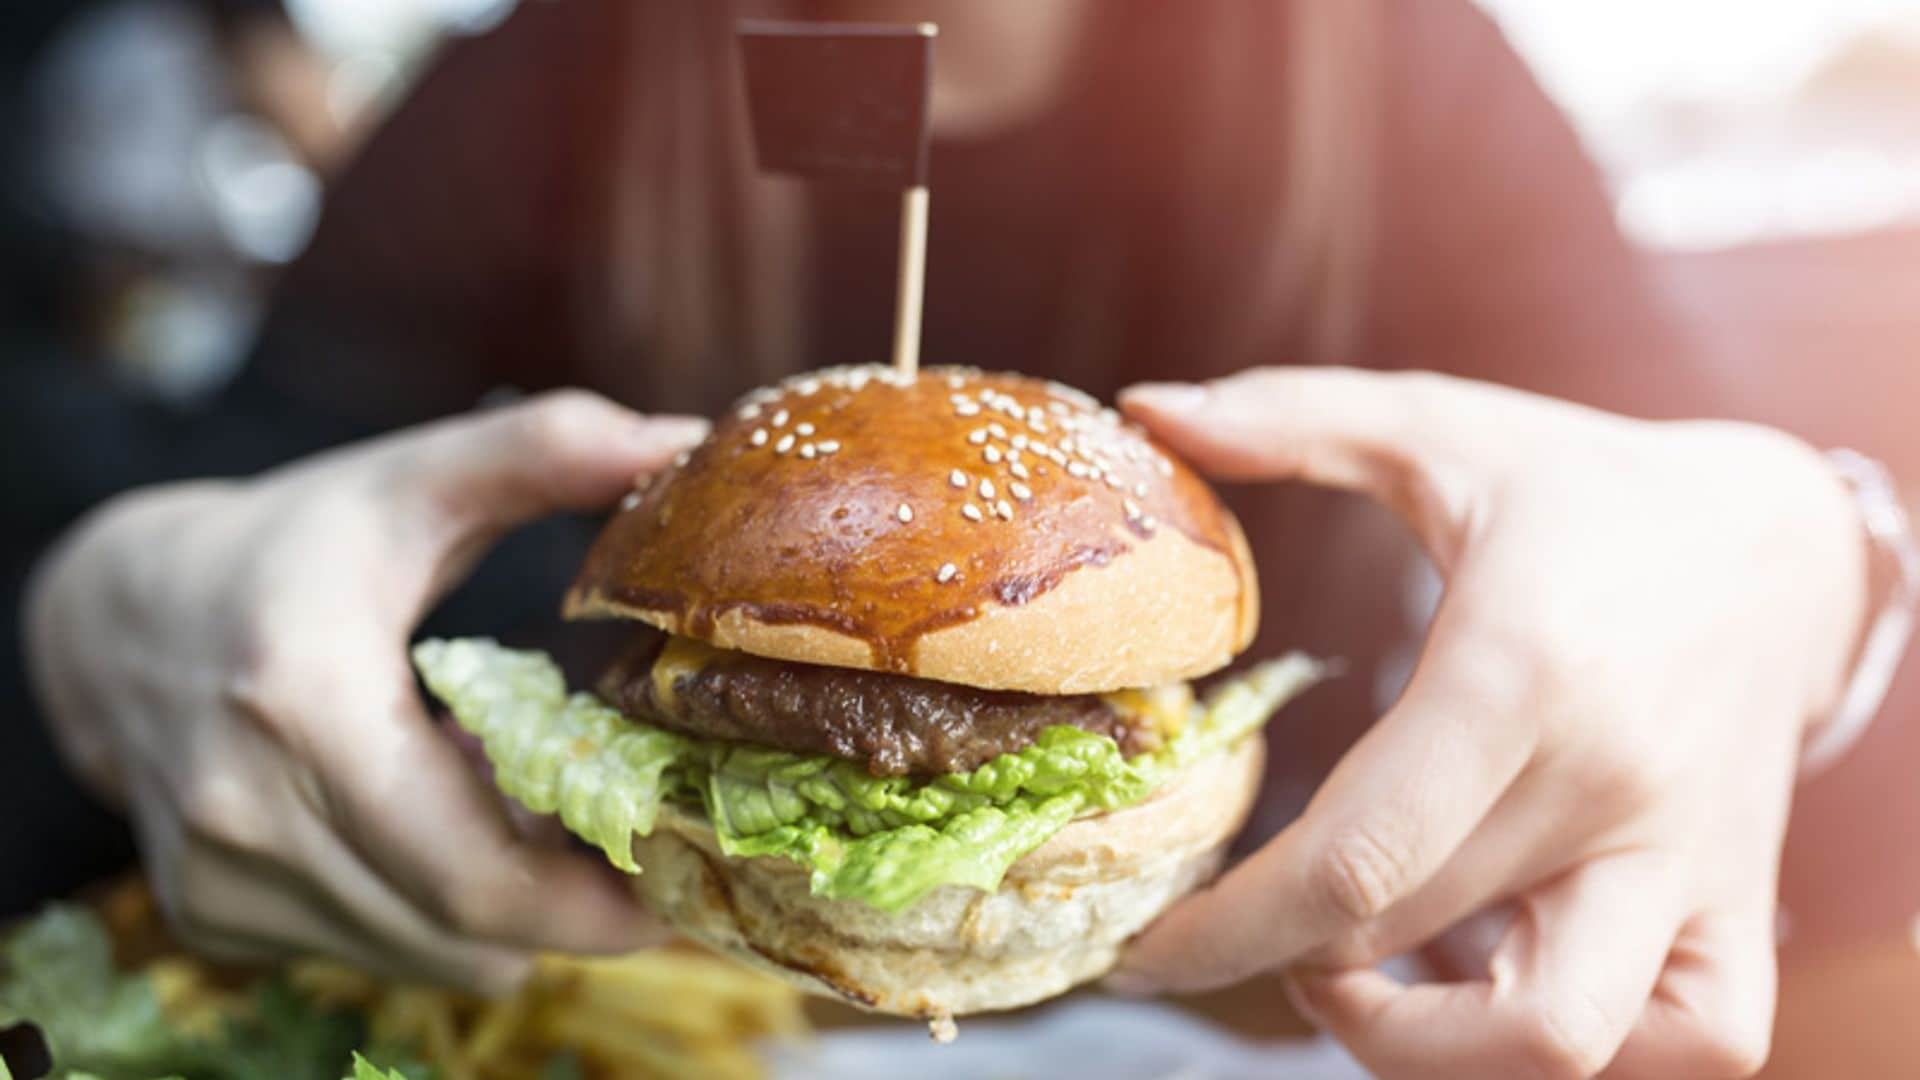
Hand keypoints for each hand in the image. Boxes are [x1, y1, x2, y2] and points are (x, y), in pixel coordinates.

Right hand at [26, 391, 706, 991]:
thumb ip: (543, 449)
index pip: (470, 871)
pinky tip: (456, 824)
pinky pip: (376, 948)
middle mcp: (246, 811)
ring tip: (549, 819)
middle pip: (461, 930)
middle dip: (577, 912)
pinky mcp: (213, 916)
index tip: (678, 878)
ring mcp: (219, 879)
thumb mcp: (413, 478)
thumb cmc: (289, 542)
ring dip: (510, 908)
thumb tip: (680, 440)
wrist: (124, 611)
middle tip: (656, 864)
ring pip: (426, 953)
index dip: (591, 901)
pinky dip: (440, 910)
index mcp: (302, 701)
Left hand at [1113, 368, 1865, 1077]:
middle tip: (1237, 924)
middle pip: (1410, 945)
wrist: (1782, 546)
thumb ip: (1290, 419)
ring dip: (1425, 1041)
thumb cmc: (1591, 494)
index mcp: (1519, 670)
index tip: (1147, 950)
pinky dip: (1577, 1054)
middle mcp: (1613, 784)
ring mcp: (1691, 861)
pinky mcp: (1743, 907)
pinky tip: (1488, 987)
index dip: (1228, 930)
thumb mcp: (1442, 427)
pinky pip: (1687, 1043)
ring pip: (1561, 1039)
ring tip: (1352, 973)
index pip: (1354, 858)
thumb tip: (1150, 407)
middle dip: (1282, 963)